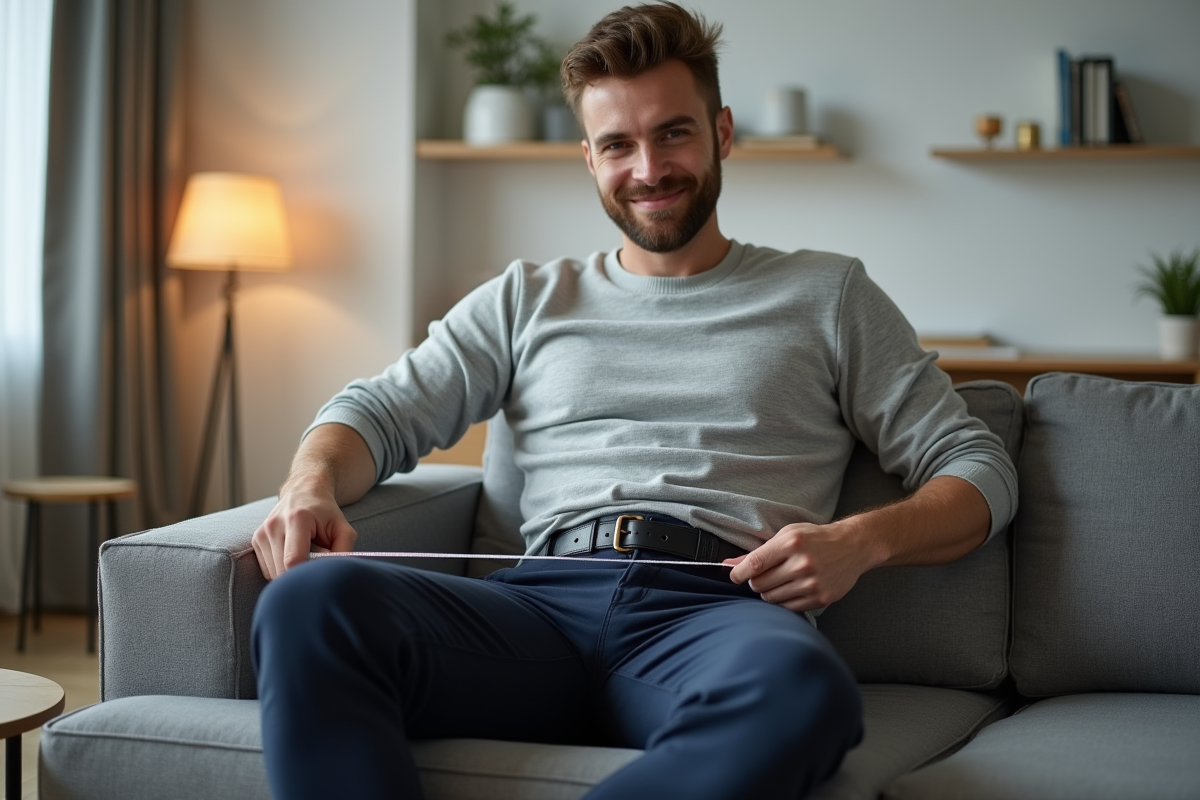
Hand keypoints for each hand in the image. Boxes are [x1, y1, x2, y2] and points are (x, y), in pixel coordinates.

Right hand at [251, 480, 357, 579]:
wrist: (304, 492)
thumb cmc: (325, 513)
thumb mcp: (342, 528)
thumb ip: (343, 551)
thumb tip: (333, 574)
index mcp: (297, 519)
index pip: (293, 560)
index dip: (306, 573)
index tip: (318, 573)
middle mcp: (274, 525)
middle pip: (282, 570)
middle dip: (299, 574)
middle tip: (313, 563)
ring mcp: (262, 532)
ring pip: (273, 573)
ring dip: (289, 572)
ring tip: (302, 556)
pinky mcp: (257, 539)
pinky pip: (267, 570)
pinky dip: (280, 568)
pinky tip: (291, 554)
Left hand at [725, 521, 877, 612]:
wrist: (853, 546)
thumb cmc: (815, 538)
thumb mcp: (786, 535)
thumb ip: (758, 552)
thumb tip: (729, 564)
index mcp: (790, 543)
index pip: (754, 564)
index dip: (738, 574)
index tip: (735, 577)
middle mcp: (801, 564)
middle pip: (759, 584)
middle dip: (755, 581)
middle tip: (764, 575)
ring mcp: (812, 583)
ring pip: (771, 598)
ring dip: (769, 592)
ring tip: (780, 581)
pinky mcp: (821, 598)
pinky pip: (788, 608)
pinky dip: (784, 601)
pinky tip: (791, 589)